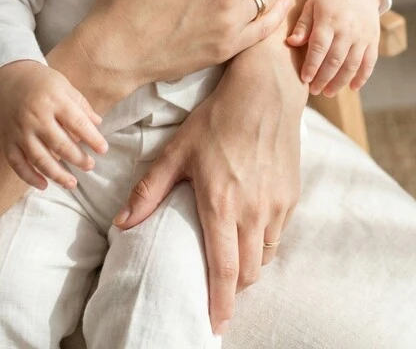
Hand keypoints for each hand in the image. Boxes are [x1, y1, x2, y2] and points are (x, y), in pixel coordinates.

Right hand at [0, 60, 107, 189]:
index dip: (93, 139)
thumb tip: (98, 124)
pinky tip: (44, 185)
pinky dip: (30, 177)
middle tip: (90, 166)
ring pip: (40, 159)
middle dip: (78, 159)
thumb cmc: (39, 81)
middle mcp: (36, 117)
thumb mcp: (63, 85)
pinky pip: (17, 164)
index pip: (78, 123)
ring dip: (57, 175)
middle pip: (61, 144)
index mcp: (54, 100)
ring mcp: (20, 131)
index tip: (103, 150)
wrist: (4, 77)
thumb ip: (81, 105)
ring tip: (72, 183)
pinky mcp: (6, 141)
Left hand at [112, 41, 304, 336]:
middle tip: (216, 289)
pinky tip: (251, 229)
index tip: (214, 324)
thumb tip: (122, 222)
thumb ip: (150, 189)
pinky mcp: (292, 194)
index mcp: (222, 204)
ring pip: (266, 256)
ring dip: (250, 266)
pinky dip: (265, 242)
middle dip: (232, 288)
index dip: (219, 303)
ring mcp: (277, 204)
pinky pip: (279, 233)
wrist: (266, 91)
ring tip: (232, 260)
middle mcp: (254, 211)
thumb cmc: (217, 118)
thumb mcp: (178, 150)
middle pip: (248, 272)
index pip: (223, 271)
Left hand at [287, 0, 380, 95]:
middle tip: (314, 90)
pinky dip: (362, 77)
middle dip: (324, 78)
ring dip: (340, 82)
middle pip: (335, 60)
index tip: (304, 79)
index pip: (319, 47)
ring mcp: (362, 36)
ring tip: (328, 92)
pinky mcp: (373, 40)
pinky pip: (369, 63)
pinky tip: (353, 87)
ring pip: (352, 65)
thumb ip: (303, 25)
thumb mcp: (312, 5)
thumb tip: (292, 43)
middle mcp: (347, 29)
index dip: (311, 65)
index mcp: (329, 20)